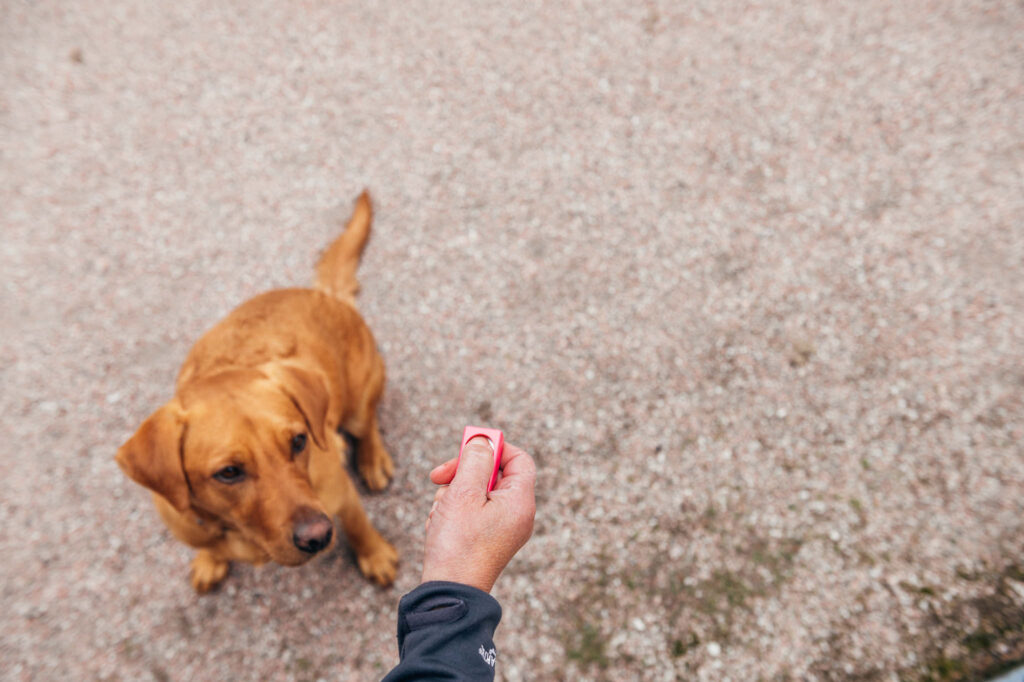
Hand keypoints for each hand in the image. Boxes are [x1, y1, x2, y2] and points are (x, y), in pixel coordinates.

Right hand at [421, 438, 535, 592]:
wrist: (450, 593)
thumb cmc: (458, 544)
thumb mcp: (463, 493)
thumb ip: (475, 460)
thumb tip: (483, 441)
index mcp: (521, 501)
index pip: (518, 459)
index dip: (494, 447)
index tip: (467, 447)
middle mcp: (518, 514)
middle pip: (493, 474)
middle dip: (463, 473)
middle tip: (438, 476)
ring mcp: (503, 528)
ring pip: (476, 492)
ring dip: (452, 495)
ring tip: (440, 513)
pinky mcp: (487, 539)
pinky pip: (471, 512)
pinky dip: (453, 513)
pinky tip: (439, 526)